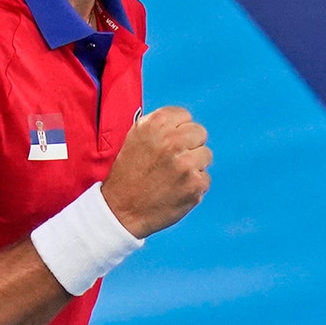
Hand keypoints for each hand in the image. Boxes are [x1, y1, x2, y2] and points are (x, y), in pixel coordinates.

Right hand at [100, 106, 211, 238]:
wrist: (120, 210)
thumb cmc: (127, 174)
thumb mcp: (135, 137)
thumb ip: (161, 126)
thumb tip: (183, 124)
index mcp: (156, 124)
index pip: (184, 115)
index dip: (177, 130)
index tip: (168, 142)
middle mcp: (172, 141)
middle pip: (199, 133)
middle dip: (189, 145)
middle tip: (173, 159)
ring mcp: (185, 163)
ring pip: (205, 155)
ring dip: (194, 165)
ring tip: (173, 175)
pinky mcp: (195, 184)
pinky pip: (206, 178)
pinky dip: (194, 185)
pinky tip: (176, 189)